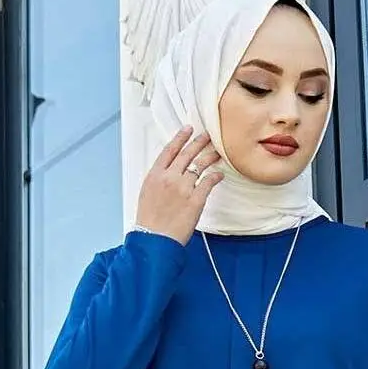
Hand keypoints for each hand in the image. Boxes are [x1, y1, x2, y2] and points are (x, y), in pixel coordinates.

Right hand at [134, 127, 223, 245]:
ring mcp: (183, 188)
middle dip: (199, 142)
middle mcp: (169, 178)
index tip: (188, 129)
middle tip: (208, 136)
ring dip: (209, 158)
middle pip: (187, 154)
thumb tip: (168, 173)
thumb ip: (158, 180)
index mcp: (155, 175)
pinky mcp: (195, 200)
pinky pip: (208, 183)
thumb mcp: (147, 194)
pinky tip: (219, 175)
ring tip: (217, 153)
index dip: (180, 137)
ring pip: (199, 166)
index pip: (169, 150)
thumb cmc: (149, 221)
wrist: (154, 239)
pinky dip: (215, 177)